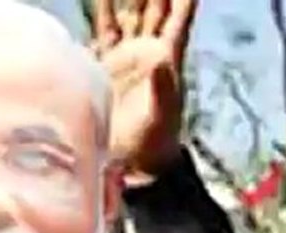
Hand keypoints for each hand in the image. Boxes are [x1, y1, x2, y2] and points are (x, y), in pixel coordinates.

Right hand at [96, 0, 197, 178]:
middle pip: (153, 9)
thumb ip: (162, 88)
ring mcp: (125, 57)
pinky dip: (102, 11)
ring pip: (129, 14)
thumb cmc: (152, 143)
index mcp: (166, 59)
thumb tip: (159, 58)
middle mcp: (147, 52)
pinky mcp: (103, 66)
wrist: (130, 163)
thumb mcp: (161, 116)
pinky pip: (104, 31)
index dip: (182, 0)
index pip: (177, 20)